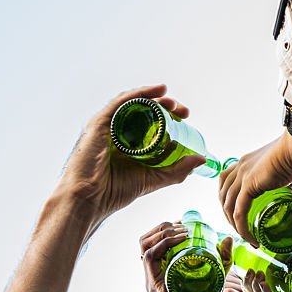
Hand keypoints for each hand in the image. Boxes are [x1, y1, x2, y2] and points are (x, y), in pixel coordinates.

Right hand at [59, 85, 205, 230]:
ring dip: (154, 98)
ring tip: (172, 101)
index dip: (169, 116)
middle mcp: (116, 131)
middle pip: (143, 110)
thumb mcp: (154, 178)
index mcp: (127, 143)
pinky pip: (121, 103)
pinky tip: (156, 92)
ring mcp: (107, 126)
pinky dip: (140, 94)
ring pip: (133, 103)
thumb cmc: (114, 192)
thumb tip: (202, 159)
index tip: (186, 117)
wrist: (90, 200)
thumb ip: (177, 171)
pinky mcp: (99, 123)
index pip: (150, 122)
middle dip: (165, 106)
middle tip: (182, 111)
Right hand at [140, 222, 233, 291]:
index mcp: (164, 275)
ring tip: (182, 230)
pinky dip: (163, 243)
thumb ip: (222, 262)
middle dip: (164, 226)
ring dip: (163, 231)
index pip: (156, 243)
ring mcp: (153, 281)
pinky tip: (180, 239)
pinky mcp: (156, 287)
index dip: (168, 228)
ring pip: (145, 244)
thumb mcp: (216, 281)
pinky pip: (150, 257)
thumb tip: (227, 238)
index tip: (187, 224)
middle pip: (147, 240)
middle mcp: (155, 276)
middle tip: (185, 226)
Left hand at [218, 129, 291, 243]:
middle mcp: (241, 167)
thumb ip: (288, 185)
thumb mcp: (291, 174)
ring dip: (236, 226)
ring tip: (249, 239)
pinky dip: (243, 228)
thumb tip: (291, 197)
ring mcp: (243, 175)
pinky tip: (252, 239)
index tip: (241, 217)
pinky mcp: (249, 184)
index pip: (228, 183)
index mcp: (248, 162)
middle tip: (244, 231)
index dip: (230, 201)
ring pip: (229, 206)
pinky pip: (239, 211)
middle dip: (230, 216)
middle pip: (224, 195)